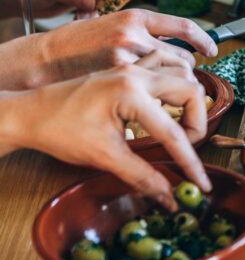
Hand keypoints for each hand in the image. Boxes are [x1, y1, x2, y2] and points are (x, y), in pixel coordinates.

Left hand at [0, 57, 210, 209]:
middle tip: (186, 146)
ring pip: (182, 73)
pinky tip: (169, 99)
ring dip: (189, 99)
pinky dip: (175, 80)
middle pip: (192, 91)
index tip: (201, 182)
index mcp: (131, 93)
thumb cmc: (59, 130)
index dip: (191, 162)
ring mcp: (133, 67)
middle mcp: (136, 74)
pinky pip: (164, 64)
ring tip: (179, 125)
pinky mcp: (127, 69)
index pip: (174, 132)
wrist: (29, 114)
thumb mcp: (103, 157)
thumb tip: (169, 196)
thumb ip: (141, 175)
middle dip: (196, 122)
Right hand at [13, 9, 216, 88]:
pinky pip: (154, 93)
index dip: (204, 38)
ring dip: (174, 88)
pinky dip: (157, 101)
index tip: (212, 48)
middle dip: (186, 73)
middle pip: (183, 58)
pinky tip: (149, 103)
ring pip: (171, 78)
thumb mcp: (110, 26)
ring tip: (165, 94)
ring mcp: (127, 56)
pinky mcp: (119, 79)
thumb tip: (170, 47)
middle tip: (182, 84)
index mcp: (134, 17)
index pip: (183, 26)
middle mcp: (134, 34)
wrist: (44, 59)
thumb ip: (139, 34)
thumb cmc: (76, 45)